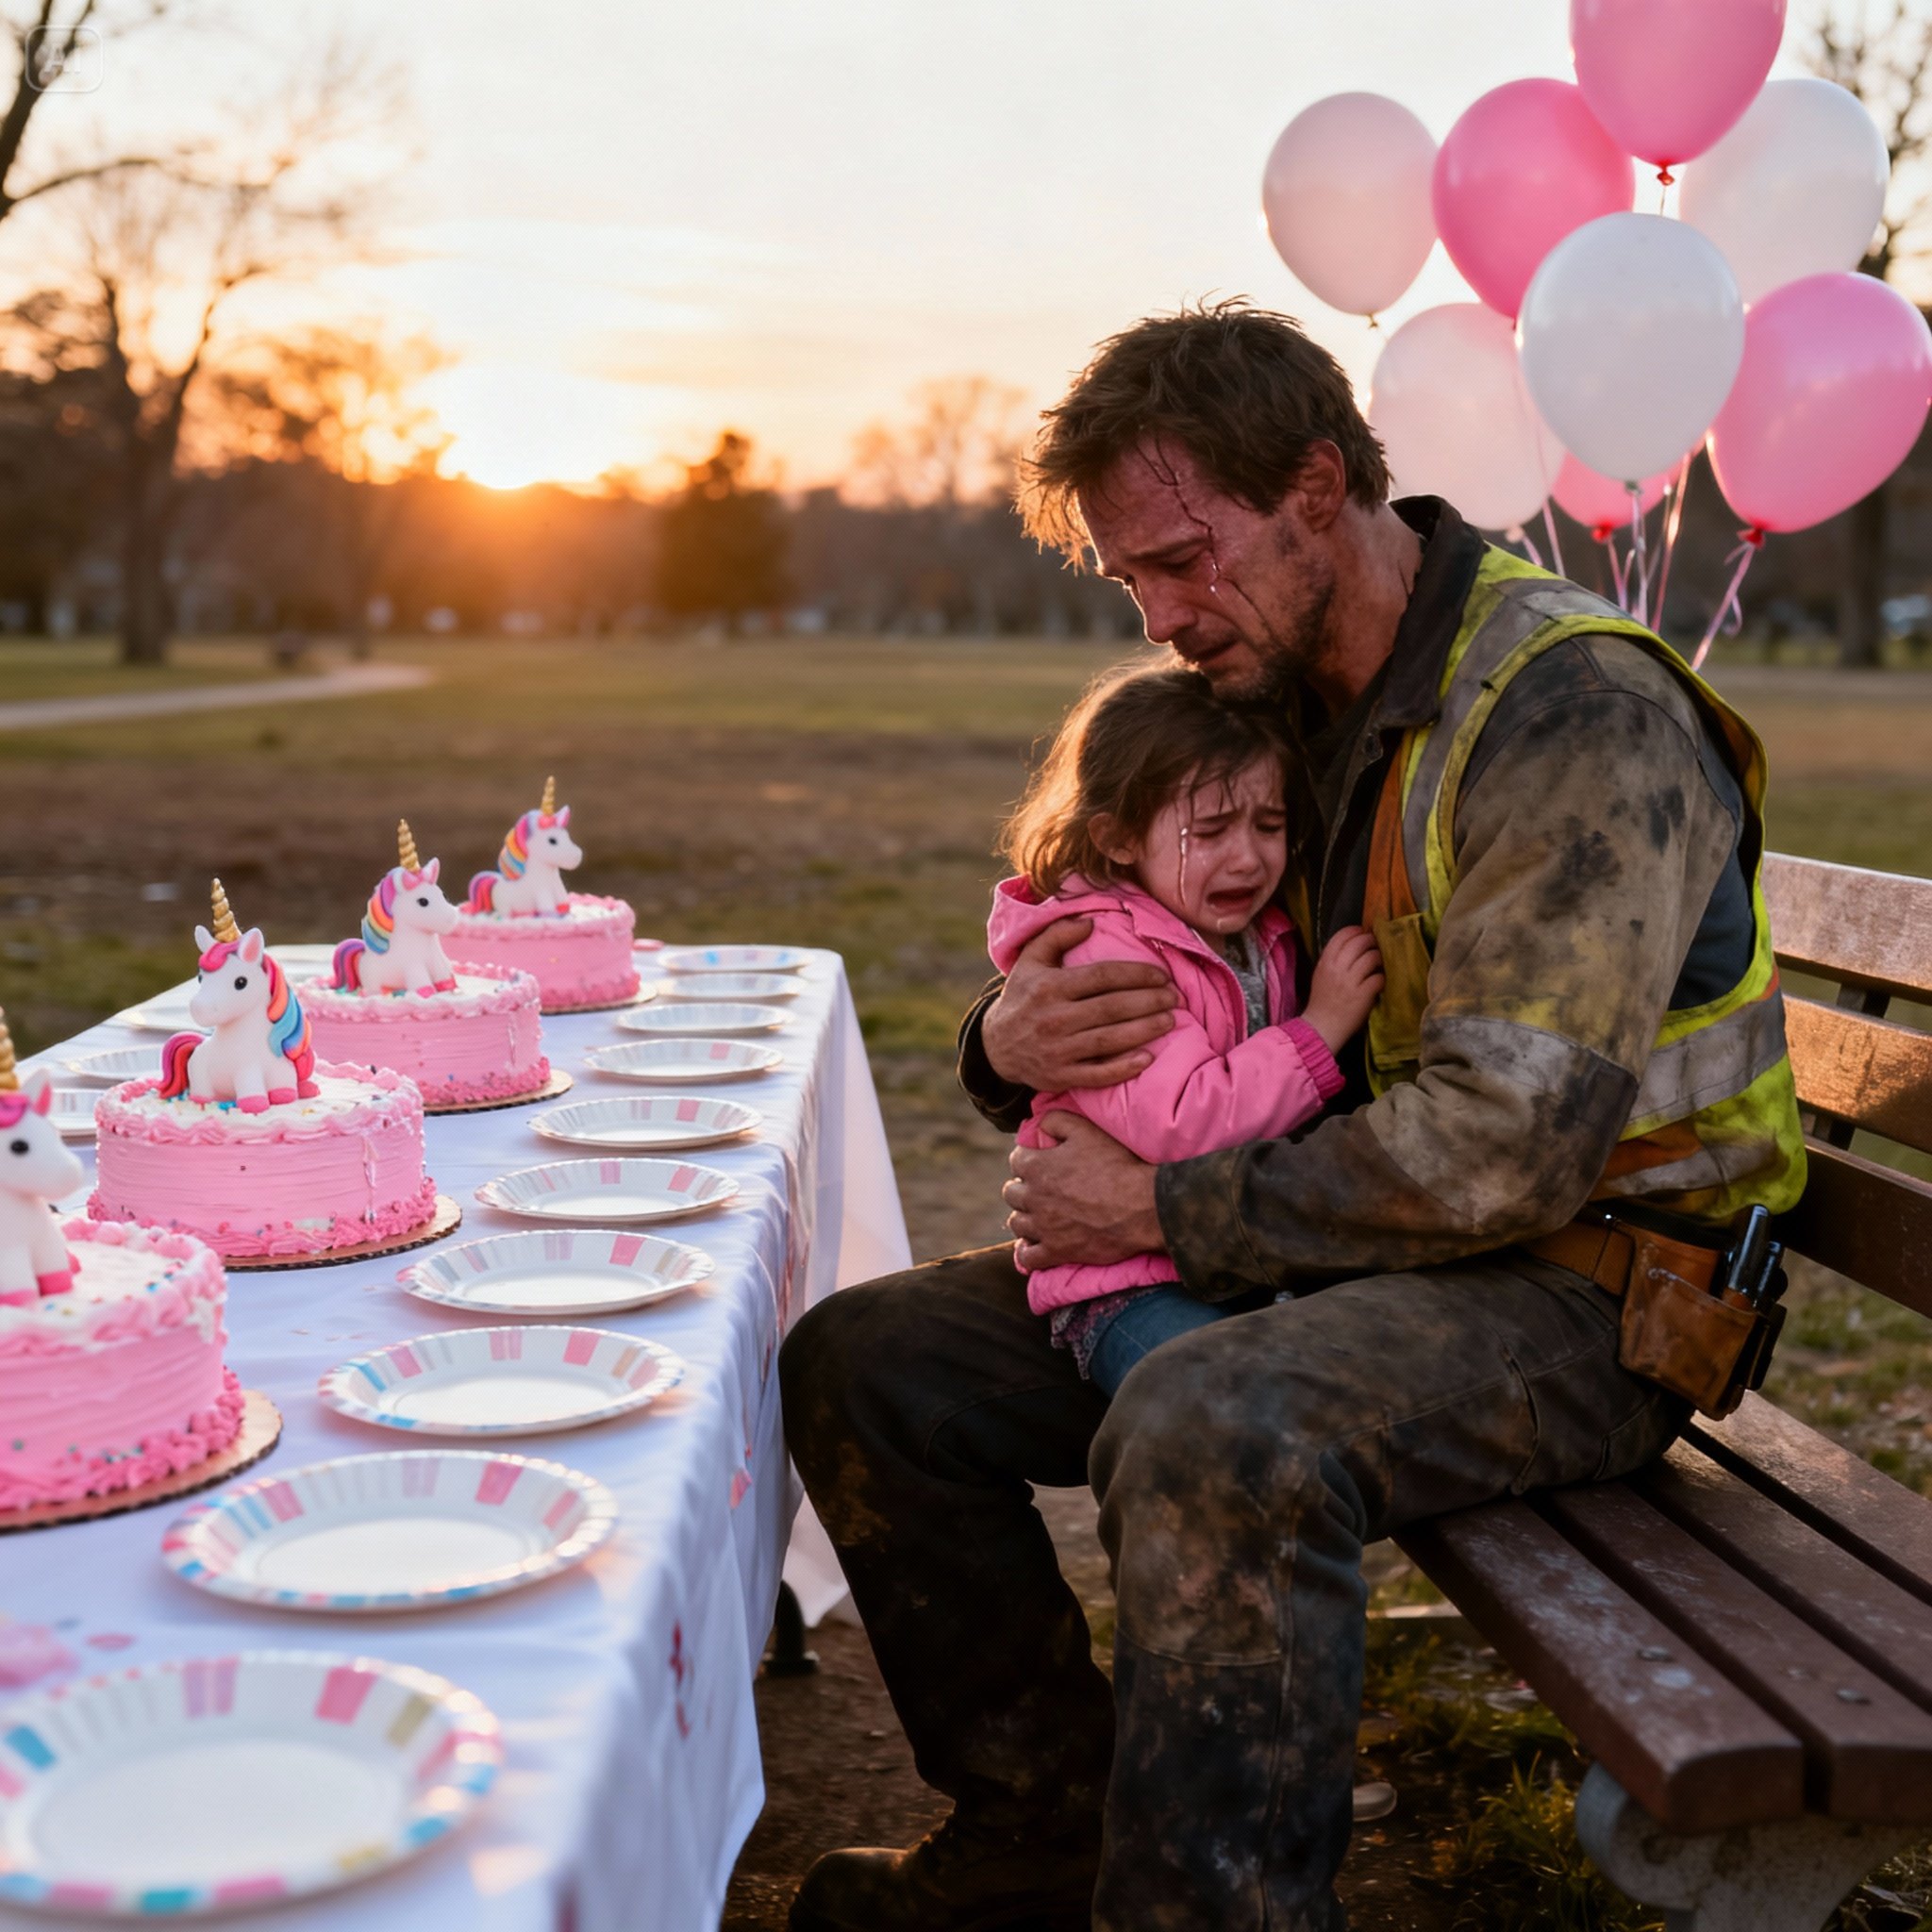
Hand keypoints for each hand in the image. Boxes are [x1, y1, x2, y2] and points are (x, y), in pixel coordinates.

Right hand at [982, 917, 1177, 1090]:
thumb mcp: (1030, 959)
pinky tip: (1147, 1059)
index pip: (1101, 977)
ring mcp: (1057, 1050)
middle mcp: (1053, 1018)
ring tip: (1170, 1020)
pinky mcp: (1060, 1076)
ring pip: (1109, 1039)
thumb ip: (1058, 934)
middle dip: (1148, 1001)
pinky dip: (1122, 1068)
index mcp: (1049, 986)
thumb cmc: (1023, 995)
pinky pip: (1097, 1074)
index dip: (1136, 974)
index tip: (1161, 974)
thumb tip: (1090, 922)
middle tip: (1175, 996)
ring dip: (1144, 1030)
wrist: (996, 1046)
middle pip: (1111, 1008)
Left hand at [1003, 1112, 1161, 1269]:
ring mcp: (1044, 1227)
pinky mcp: (1057, 1251)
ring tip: (1037, 1216)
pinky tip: (1032, 1247)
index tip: (1039, 1162)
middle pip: (1011, 1193)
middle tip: (1039, 1189)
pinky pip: (1028, 1258)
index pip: (1017, 1161)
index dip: (1028, 1159)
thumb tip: (1039, 1124)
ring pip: (1016, 1224)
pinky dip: (1027, 1253)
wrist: (1142, 1206)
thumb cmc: (1117, 1165)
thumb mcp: (1087, 1131)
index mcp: (1038, 1167)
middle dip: (1022, 1188)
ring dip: (1024, 1218)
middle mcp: (1034, 1197)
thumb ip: (1057, 1121)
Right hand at [1301, 925, 1384, 1054]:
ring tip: (1379, 964)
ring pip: (1371, 957)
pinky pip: (1378, 977)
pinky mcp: (1363, 994)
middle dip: (1371, 941)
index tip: (1363, 933)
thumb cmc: (1322, 1001)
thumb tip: (1352, 944)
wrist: (1322, 1027)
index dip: (1356, 931)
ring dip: (1379, 958)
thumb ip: (1333, 959)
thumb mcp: (1321, 974)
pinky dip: (1381, 978)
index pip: (1342, 935)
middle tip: (1376, 946)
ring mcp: (1350, 981)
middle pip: (1359, 942)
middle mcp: (1337, 968)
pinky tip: (1379, 982)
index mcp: (1325, 962)